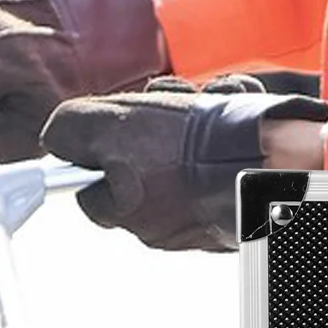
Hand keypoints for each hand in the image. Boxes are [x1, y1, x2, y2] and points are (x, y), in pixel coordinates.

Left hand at [40, 77, 327, 251]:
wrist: (270, 156)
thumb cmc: (191, 146)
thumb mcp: (107, 123)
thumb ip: (71, 130)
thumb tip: (57, 138)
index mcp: (131, 214)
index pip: (92, 191)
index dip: (97, 152)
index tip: (110, 128)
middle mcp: (169, 225)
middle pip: (141, 166)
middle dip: (152, 126)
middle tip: (166, 107)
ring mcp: (209, 213)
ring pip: (185, 154)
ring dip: (194, 117)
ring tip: (211, 103)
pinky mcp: (246, 196)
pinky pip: (228, 155)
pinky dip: (231, 124)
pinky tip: (238, 109)